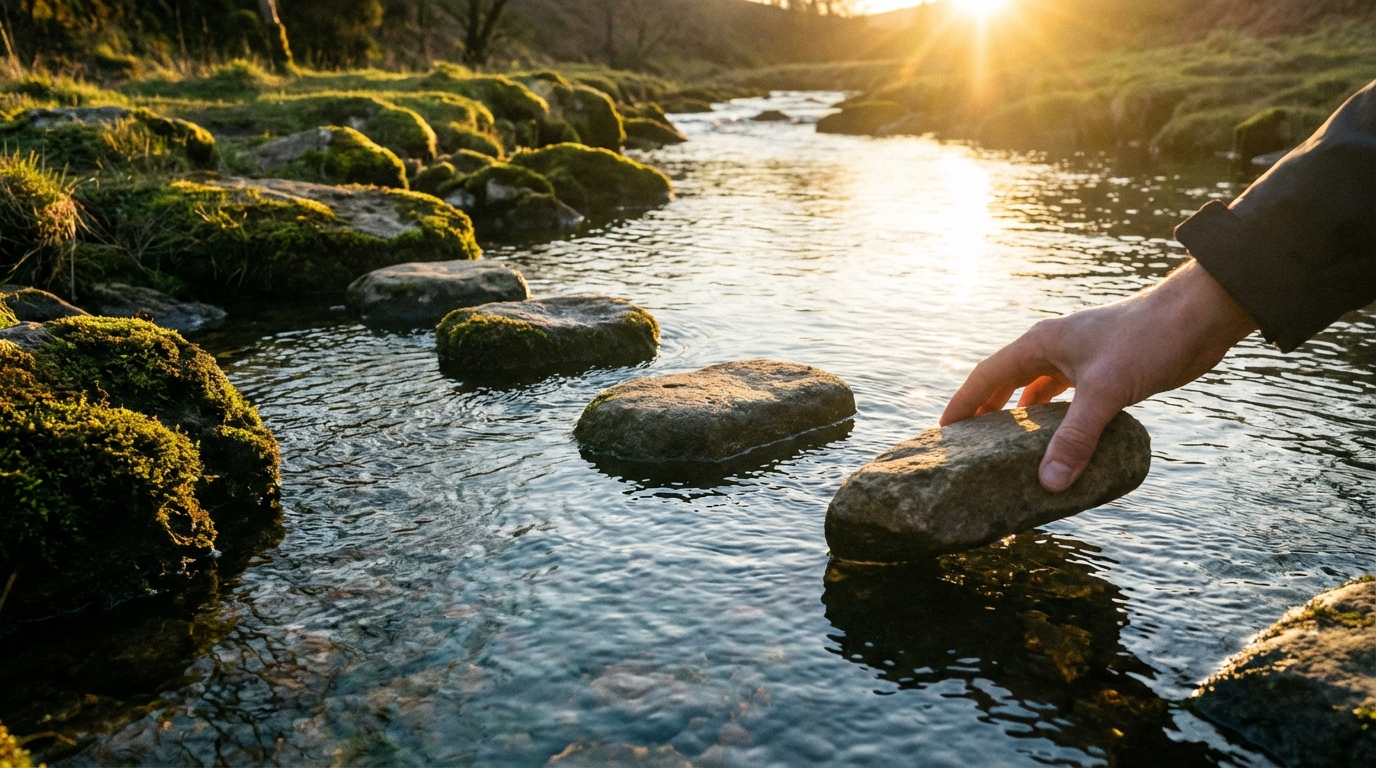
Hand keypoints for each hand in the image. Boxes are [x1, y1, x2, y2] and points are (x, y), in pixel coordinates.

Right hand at [940, 261, 1257, 491]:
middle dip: (987, 414)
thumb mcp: (1106, 392)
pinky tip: (1060, 442)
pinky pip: (1068, 401)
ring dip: (1024, 419)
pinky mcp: (1104, 372)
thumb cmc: (1148, 340)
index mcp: (1039, 343)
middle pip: (1006, 383)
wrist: (1199, 317)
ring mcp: (1079, 360)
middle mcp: (1053, 349)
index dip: (963, 404)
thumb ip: (1075, 438)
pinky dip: (1059, 422)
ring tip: (1008, 451)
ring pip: (1038, 392)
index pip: (986, 376)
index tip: (943, 433)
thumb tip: (1050, 483)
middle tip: (970, 447)